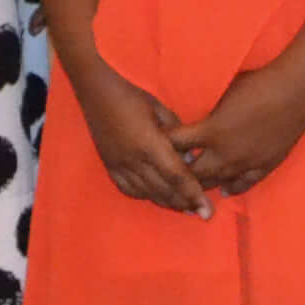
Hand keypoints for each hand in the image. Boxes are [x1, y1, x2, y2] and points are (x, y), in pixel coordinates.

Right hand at [73, 58, 211, 214]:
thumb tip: (190, 157)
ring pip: (147, 193)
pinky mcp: (109, 166)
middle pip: (164, 190)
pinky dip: (145, 195)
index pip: (177, 176)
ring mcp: (119, 165)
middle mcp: (134, 160)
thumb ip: (177, 134)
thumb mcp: (161, 109)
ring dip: (167, 202)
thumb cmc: (133, 95)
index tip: (207, 211)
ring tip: (184, 208)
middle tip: (202, 212)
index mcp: (150, 144)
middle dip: (185, 204)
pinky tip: (155, 196)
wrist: (97, 92)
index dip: (194, 195)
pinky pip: (129, 189)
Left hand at [170, 65, 304, 195]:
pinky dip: (229, 188)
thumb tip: (192, 120)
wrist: (295, 91)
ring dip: (201, 183)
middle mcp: (224, 154)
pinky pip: (242, 185)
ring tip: (190, 184)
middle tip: (170, 171)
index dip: (164, 144)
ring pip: (215, 183)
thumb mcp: (223, 93)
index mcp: (211, 131)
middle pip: (192, 173)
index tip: (156, 144)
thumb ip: (206, 111)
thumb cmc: (257, 84)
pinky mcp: (263, 167)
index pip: (176, 145)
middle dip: (179, 171)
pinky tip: (222, 190)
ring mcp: (244, 164)